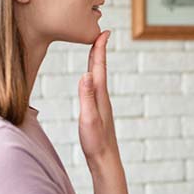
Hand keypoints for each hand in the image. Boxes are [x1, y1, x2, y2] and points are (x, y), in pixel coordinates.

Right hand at [78, 31, 118, 168]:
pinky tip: (92, 81)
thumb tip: (87, 74)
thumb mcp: (88, 118)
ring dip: (97, 63)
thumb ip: (87, 97)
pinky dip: (94, 78)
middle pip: (100, 69)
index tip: (103, 32)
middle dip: (99, 51)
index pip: (99, 68)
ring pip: (99, 78)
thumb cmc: (96, 142)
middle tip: (101, 34)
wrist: (105, 160)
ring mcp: (102, 105)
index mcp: (100, 96)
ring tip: (95, 52)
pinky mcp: (99, 112)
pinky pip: (96, 88)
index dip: (99, 49)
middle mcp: (103, 98)